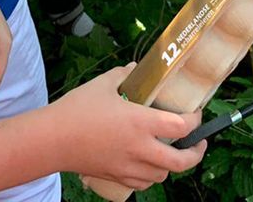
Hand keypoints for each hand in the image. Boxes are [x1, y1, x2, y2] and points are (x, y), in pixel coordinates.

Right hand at [57, 66, 206, 190]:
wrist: (53, 140)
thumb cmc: (78, 109)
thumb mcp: (104, 83)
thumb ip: (125, 75)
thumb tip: (137, 68)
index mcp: (140, 122)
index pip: (181, 126)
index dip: (195, 120)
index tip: (196, 112)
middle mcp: (140, 148)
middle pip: (181, 161)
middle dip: (196, 153)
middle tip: (199, 142)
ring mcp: (129, 167)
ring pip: (163, 175)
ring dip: (173, 164)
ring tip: (175, 151)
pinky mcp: (117, 178)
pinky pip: (144, 184)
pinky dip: (153, 175)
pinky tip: (151, 164)